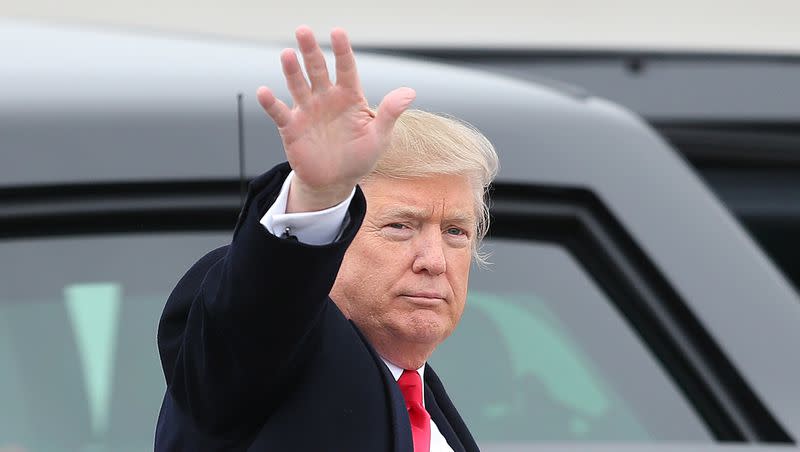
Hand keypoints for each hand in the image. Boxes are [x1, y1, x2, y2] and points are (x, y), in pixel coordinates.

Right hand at [257, 26, 415, 211]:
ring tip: (288, 54)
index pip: (346, 68)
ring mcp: (307, 111)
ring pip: (298, 85)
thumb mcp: (379, 137)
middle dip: (311, 50)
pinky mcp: (291, 127)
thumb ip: (390, 113)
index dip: (342, 50)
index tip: (338, 32)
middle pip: (317, 69)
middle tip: (303, 30)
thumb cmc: (359, 157)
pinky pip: (278, 112)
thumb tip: (410, 92)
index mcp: (349, 97)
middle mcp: (326, 98)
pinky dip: (270, 103)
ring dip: (292, 70)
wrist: (335, 182)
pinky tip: (264, 92)